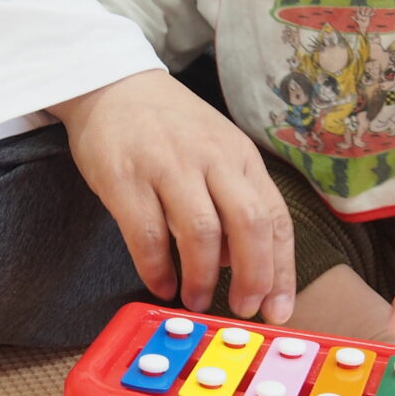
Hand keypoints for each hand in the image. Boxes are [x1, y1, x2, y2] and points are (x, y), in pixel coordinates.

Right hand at [49, 70, 294, 320]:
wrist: (113, 85)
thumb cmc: (171, 130)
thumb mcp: (217, 153)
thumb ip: (235, 201)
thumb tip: (244, 263)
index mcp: (241, 157)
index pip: (275, 218)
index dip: (281, 269)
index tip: (278, 310)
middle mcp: (212, 159)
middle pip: (248, 224)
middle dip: (253, 276)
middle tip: (243, 310)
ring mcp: (168, 166)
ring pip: (200, 232)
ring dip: (203, 277)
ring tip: (196, 301)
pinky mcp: (125, 177)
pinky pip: (147, 234)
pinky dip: (157, 268)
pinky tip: (161, 284)